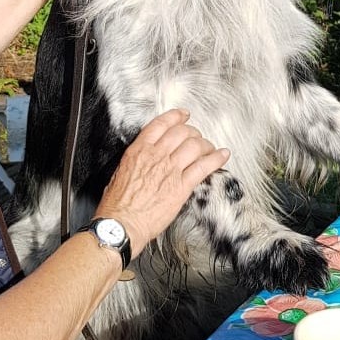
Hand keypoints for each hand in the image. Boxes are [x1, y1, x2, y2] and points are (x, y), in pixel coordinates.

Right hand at [93, 108, 228, 257]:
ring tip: (210, 148)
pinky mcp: (182, 187)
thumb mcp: (120, 172)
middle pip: (182, 132)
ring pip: (195, 146)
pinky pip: (204, 167)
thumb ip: (136, 161)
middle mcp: (156, 156)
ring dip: (206, 145)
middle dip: (193, 132)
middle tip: (197, 137)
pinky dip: (216, 159)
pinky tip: (223, 155)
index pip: (162, 124)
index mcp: (139, 151)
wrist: (121, 224)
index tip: (184, 115)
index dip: (176, 116)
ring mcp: (170, 170)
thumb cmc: (117, 204)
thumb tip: (145, 159)